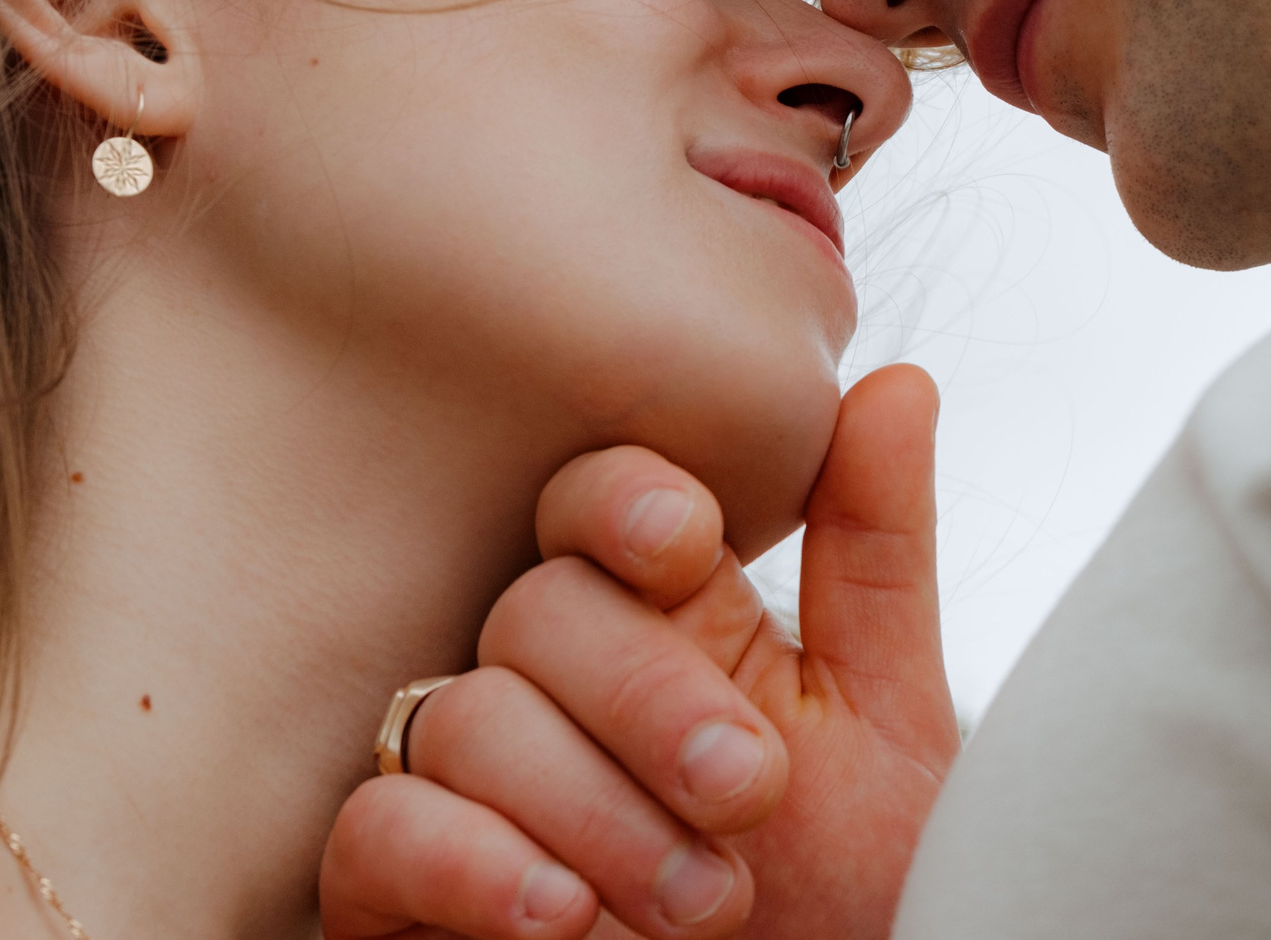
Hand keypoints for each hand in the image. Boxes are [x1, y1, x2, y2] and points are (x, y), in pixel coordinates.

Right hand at [319, 364, 955, 939]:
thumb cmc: (851, 905)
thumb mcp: (887, 726)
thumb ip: (875, 559)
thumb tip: (895, 384)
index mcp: (662, 624)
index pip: (592, 502)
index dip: (623, 504)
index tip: (687, 542)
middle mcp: (554, 693)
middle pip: (535, 607)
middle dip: (646, 695)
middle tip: (748, 792)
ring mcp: (470, 792)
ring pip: (462, 716)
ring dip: (591, 809)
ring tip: (705, 906)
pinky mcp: (400, 899)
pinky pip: (375, 828)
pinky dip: (468, 863)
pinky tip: (561, 918)